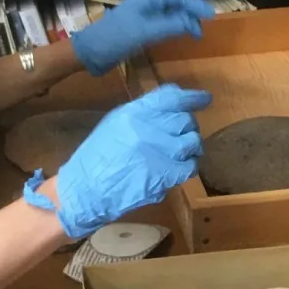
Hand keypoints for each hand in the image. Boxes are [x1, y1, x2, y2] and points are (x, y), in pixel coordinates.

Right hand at [44, 85, 211, 238]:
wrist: (84, 191)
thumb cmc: (96, 158)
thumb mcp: (113, 125)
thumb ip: (140, 114)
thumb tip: (168, 108)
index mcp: (133, 112)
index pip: (171, 98)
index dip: (191, 98)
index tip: (204, 99)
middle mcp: (147, 128)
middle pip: (184, 119)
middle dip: (188, 126)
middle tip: (184, 134)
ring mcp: (158, 152)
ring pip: (192, 142)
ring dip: (191, 146)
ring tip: (185, 152)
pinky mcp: (164, 175)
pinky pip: (190, 166)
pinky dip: (188, 166)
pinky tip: (181, 168)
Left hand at [71, 0, 213, 76]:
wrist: (90, 53)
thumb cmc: (115, 39)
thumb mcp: (145, 32)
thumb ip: (170, 25)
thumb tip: (191, 21)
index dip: (195, 3)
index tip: (210, 16)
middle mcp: (146, 3)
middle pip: (175, 3)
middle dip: (191, 12)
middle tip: (205, 27)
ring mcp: (142, 16)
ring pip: (169, 14)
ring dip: (184, 21)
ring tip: (196, 34)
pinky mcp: (139, 29)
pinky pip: (162, 24)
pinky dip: (174, 28)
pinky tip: (180, 35)